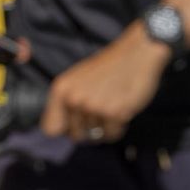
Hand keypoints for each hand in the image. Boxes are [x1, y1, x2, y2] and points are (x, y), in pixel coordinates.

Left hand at [40, 28, 169, 143]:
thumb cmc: (110, 66)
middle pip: (76, 136)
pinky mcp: (115, 113)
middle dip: (89, 129)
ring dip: (105, 126)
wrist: (138, 52)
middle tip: (101, 110)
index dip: (64, 130)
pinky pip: (112, 134)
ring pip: (95, 137)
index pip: (51, 129)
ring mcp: (94, 106)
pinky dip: (119, 126)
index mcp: (62, 89)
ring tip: (113, 104)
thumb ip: (67, 102)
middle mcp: (75, 99)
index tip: (75, 123)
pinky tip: (123, 107)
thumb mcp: (79, 79)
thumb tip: (60, 130)